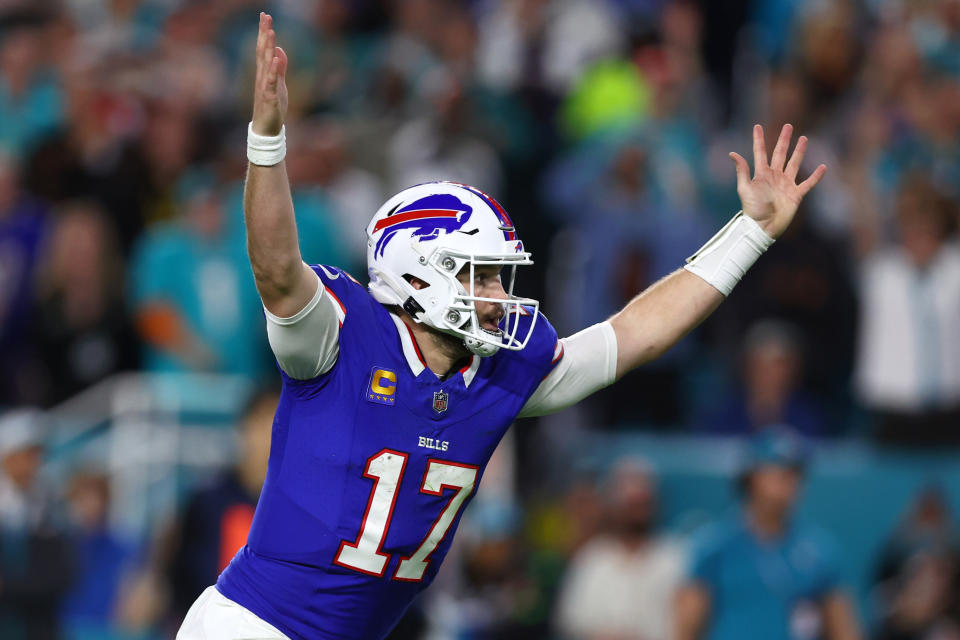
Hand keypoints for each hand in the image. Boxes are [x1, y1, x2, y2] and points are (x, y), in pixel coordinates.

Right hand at [251, 12, 287, 135]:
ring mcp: (264, 86)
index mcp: (264, 73)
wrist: (266, 128)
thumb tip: (279, 51)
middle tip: (265, 16)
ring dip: (268, 47)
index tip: (265, 17)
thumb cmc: (272, 107)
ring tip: (270, 32)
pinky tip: (275, 58)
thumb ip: (280, 68)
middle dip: (264, 33)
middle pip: (262, 51)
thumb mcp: (280, 84)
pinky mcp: (269, 97)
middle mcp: (262, 76)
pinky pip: (271, 82)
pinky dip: (273, 70)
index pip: (263, 49)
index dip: (264, 33)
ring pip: (266, 63)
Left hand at [730, 124, 826, 237]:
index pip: (760, 152)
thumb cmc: (752, 210)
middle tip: (788, 126)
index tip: (757, 126)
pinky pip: (808, 183)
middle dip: (784, 140)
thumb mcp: (744, 188)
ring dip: (799, 152)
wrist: (763, 227)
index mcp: (761, 174)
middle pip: (780, 154)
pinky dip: (816, 176)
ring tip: (804, 138)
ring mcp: (786, 185)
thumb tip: (732, 153)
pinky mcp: (796, 195)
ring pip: (795, 164)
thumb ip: (742, 171)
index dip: (759, 140)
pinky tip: (823, 167)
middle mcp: (775, 177)